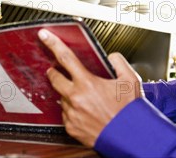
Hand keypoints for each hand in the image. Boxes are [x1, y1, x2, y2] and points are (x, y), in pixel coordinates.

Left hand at [38, 29, 143, 146]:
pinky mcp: (71, 127)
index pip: (65, 58)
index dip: (52, 44)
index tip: (44, 35)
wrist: (131, 138)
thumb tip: (110, 57)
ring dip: (69, 95)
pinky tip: (87, 113)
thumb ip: (118, 62)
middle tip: (58, 70)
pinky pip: (66, 115)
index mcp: (87, 83)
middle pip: (54, 78)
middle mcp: (75, 98)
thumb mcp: (130, 80)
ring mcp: (72, 114)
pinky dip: (73, 111)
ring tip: (87, 100)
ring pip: (62, 98)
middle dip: (54, 72)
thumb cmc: (130, 112)